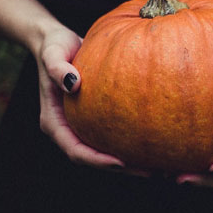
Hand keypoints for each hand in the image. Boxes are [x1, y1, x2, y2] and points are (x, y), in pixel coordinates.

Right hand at [35, 24, 150, 175]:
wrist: (58, 41)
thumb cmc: (54, 46)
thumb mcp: (53, 53)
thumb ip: (57, 68)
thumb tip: (73, 84)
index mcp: (54, 123)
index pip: (75, 151)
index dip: (97, 160)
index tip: (120, 162)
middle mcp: (68, 129)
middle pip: (93, 158)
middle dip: (121, 168)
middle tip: (151, 171)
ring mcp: (81, 126)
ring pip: (105, 151)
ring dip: (130, 161)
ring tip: (160, 164)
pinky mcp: (95, 119)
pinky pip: (113, 135)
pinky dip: (131, 142)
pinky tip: (156, 141)